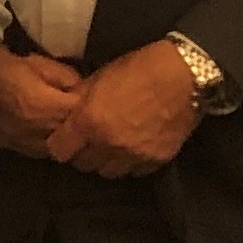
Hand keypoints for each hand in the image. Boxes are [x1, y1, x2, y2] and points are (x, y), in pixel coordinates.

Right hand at [0, 44, 85, 161]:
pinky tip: (46, 133)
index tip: (92, 100)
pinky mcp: (8, 146)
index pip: (80, 115)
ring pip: (55, 150)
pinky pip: (36, 152)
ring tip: (65, 127)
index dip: (89, 107)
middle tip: (83, 116)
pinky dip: (45, 145)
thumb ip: (67, 78)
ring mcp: (20, 141)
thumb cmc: (4, 65)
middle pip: (70, 137)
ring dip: (62, 139)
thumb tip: (83, 91)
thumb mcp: (41, 63)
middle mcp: (34, 129)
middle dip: (79, 126)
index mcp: (44, 106)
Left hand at [45, 41, 200, 176]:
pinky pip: (135, 171)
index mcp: (89, 122)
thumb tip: (65, 113)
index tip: (65, 139)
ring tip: (111, 146)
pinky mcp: (157, 160)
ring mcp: (134, 155)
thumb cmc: (138, 70)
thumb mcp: (98, 79)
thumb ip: (79, 101)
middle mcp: (109, 143)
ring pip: (108, 172)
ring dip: (106, 161)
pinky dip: (131, 163)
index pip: (58, 151)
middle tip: (89, 141)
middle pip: (83, 164)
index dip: (60, 144)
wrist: (184, 74)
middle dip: (83, 153)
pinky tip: (133, 148)